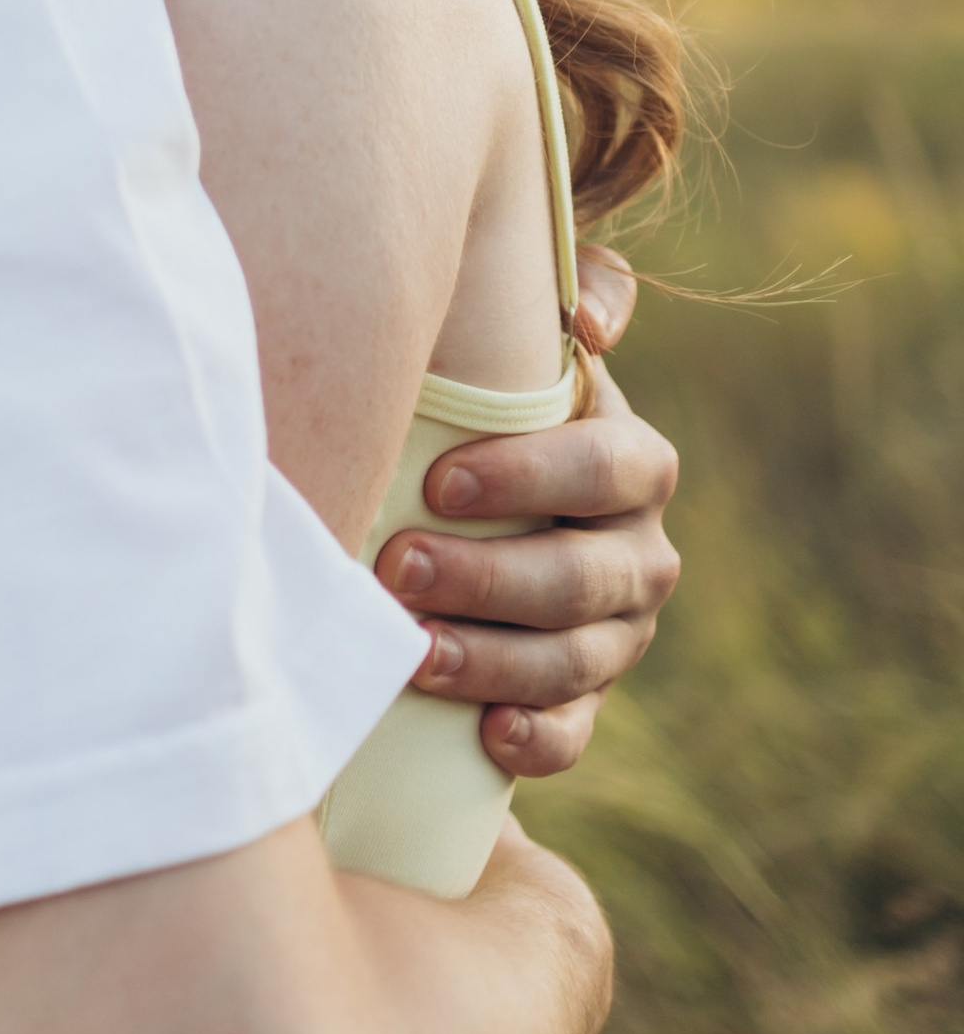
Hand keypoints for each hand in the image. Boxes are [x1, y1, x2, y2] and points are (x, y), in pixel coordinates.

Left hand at [376, 277, 678, 780]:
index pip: (608, 468)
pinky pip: (578, 730)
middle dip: (489, 576)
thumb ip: (571, 293)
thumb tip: (590, 323)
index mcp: (629, 461)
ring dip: (494, 660)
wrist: (469, 497)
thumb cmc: (483, 403)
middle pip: (582, 575)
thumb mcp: (523, 336)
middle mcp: (637, 551)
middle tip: (396, 566)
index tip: (440, 482)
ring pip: (577, 659)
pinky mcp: (583, 696)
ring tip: (414, 654)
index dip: (532, 477)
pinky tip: (491, 736)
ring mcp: (617, 632)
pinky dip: (542, 740)